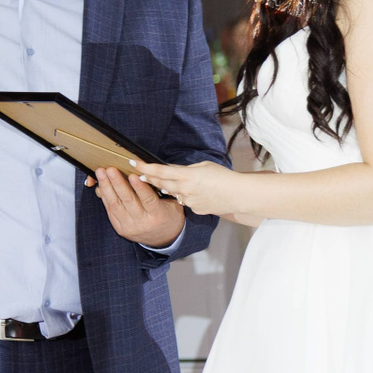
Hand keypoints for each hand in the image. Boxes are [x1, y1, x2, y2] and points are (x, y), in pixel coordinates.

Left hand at [88, 166, 190, 240]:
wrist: (164, 239)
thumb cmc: (168, 215)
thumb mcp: (171, 202)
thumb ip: (158, 188)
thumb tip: (142, 170)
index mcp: (158, 214)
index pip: (148, 199)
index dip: (140, 187)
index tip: (133, 174)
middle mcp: (142, 222)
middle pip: (128, 200)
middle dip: (117, 183)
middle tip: (110, 169)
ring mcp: (130, 227)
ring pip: (115, 205)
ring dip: (106, 187)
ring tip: (101, 173)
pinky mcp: (120, 229)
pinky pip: (110, 210)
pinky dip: (105, 197)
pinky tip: (101, 185)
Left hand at [127, 161, 245, 222]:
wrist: (238, 195)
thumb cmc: (223, 177)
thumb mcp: (203, 166)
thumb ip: (185, 169)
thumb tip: (172, 169)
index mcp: (186, 176)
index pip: (160, 171)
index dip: (145, 167)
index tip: (134, 162)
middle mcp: (184, 190)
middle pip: (160, 183)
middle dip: (149, 178)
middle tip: (140, 174)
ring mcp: (189, 202)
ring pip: (172, 193)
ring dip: (168, 187)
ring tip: (169, 181)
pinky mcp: (194, 210)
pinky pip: (184, 201)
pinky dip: (185, 196)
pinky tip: (194, 192)